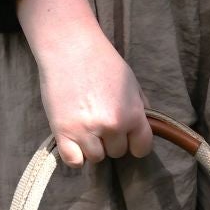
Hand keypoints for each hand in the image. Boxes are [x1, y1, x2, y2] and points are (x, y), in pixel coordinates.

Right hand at [17, 0, 153, 166]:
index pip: (142, 148)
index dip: (135, 144)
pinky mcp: (63, 132)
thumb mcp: (131, 82)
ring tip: (85, 127)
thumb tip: (145, 126)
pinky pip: (74, 162)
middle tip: (99, 121)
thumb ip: (139, 106)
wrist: (70, 48)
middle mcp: (112, 126)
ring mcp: (87, 131)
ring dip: (92, 147)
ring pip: (96, 158)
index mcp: (132, 114)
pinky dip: (75, 155)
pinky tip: (73, 141)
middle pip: (117, 152)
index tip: (128, 139)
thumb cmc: (102, 61)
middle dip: (111, 140)